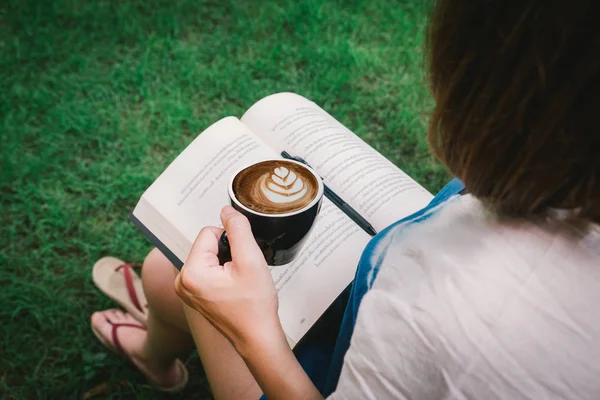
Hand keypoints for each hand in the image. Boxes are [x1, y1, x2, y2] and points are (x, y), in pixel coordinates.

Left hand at [175, 206, 285, 353]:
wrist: (257, 337)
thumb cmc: (254, 306)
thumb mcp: (251, 260)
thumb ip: (237, 229)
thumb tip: (226, 210)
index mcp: (191, 272)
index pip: (210, 232)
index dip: (232, 241)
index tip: (241, 262)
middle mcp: (182, 280)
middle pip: (208, 243)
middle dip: (228, 253)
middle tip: (241, 275)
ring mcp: (186, 289)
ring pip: (209, 255)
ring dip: (226, 263)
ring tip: (238, 283)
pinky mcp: (193, 293)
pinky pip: (208, 268)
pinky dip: (222, 272)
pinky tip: (233, 288)